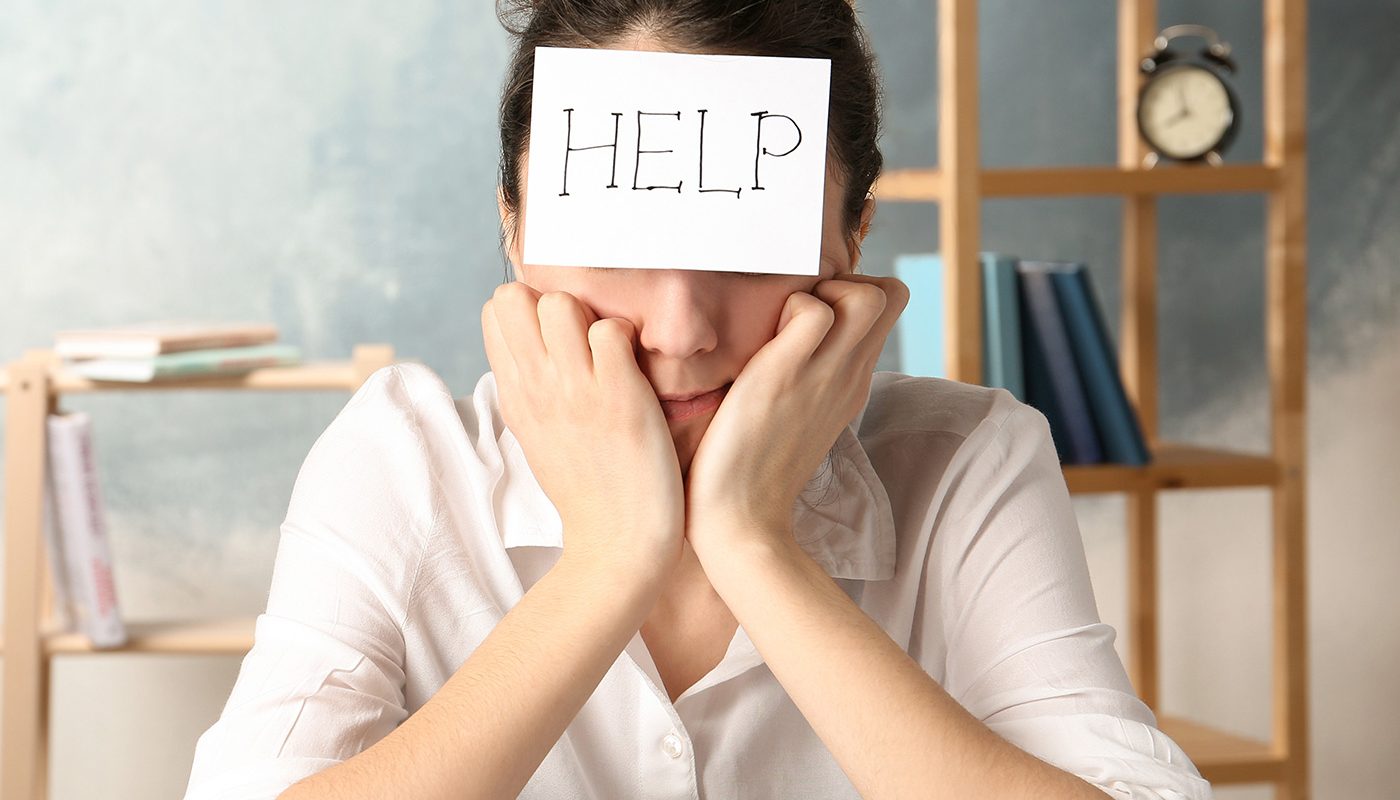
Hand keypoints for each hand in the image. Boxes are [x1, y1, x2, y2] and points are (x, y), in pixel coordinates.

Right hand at [481, 283, 685, 584]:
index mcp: (513, 393)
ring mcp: (574, 390)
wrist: (616, 543)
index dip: (529, 310)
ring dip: (590, 317)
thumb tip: (529, 345)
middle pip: (516, 295)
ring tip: (609, 354)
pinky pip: (611, 331)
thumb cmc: (586, 487)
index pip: (495, 311)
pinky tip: (635, 371)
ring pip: (560, 303)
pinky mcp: (619, 396)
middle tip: (582, 340)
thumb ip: (529, 386)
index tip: (556, 337)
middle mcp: (535, 386)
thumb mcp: (536, 433)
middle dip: (552, 302)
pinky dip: (627, 339)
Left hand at [682, 273, 908, 560]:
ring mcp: (824, 375)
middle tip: (798, 313)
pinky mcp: (788, 376)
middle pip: (890, 292)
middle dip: (846, 282)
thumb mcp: (795, 415)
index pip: (885, 308)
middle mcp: (849, 374)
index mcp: (851, 382)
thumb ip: (803, 378)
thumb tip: (783, 346)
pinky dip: (787, 309)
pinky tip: (760, 344)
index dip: (850, 293)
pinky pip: (813, 311)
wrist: (741, 522)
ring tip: (783, 326)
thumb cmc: (750, 470)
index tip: (808, 315)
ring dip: (824, 292)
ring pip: (867, 294)